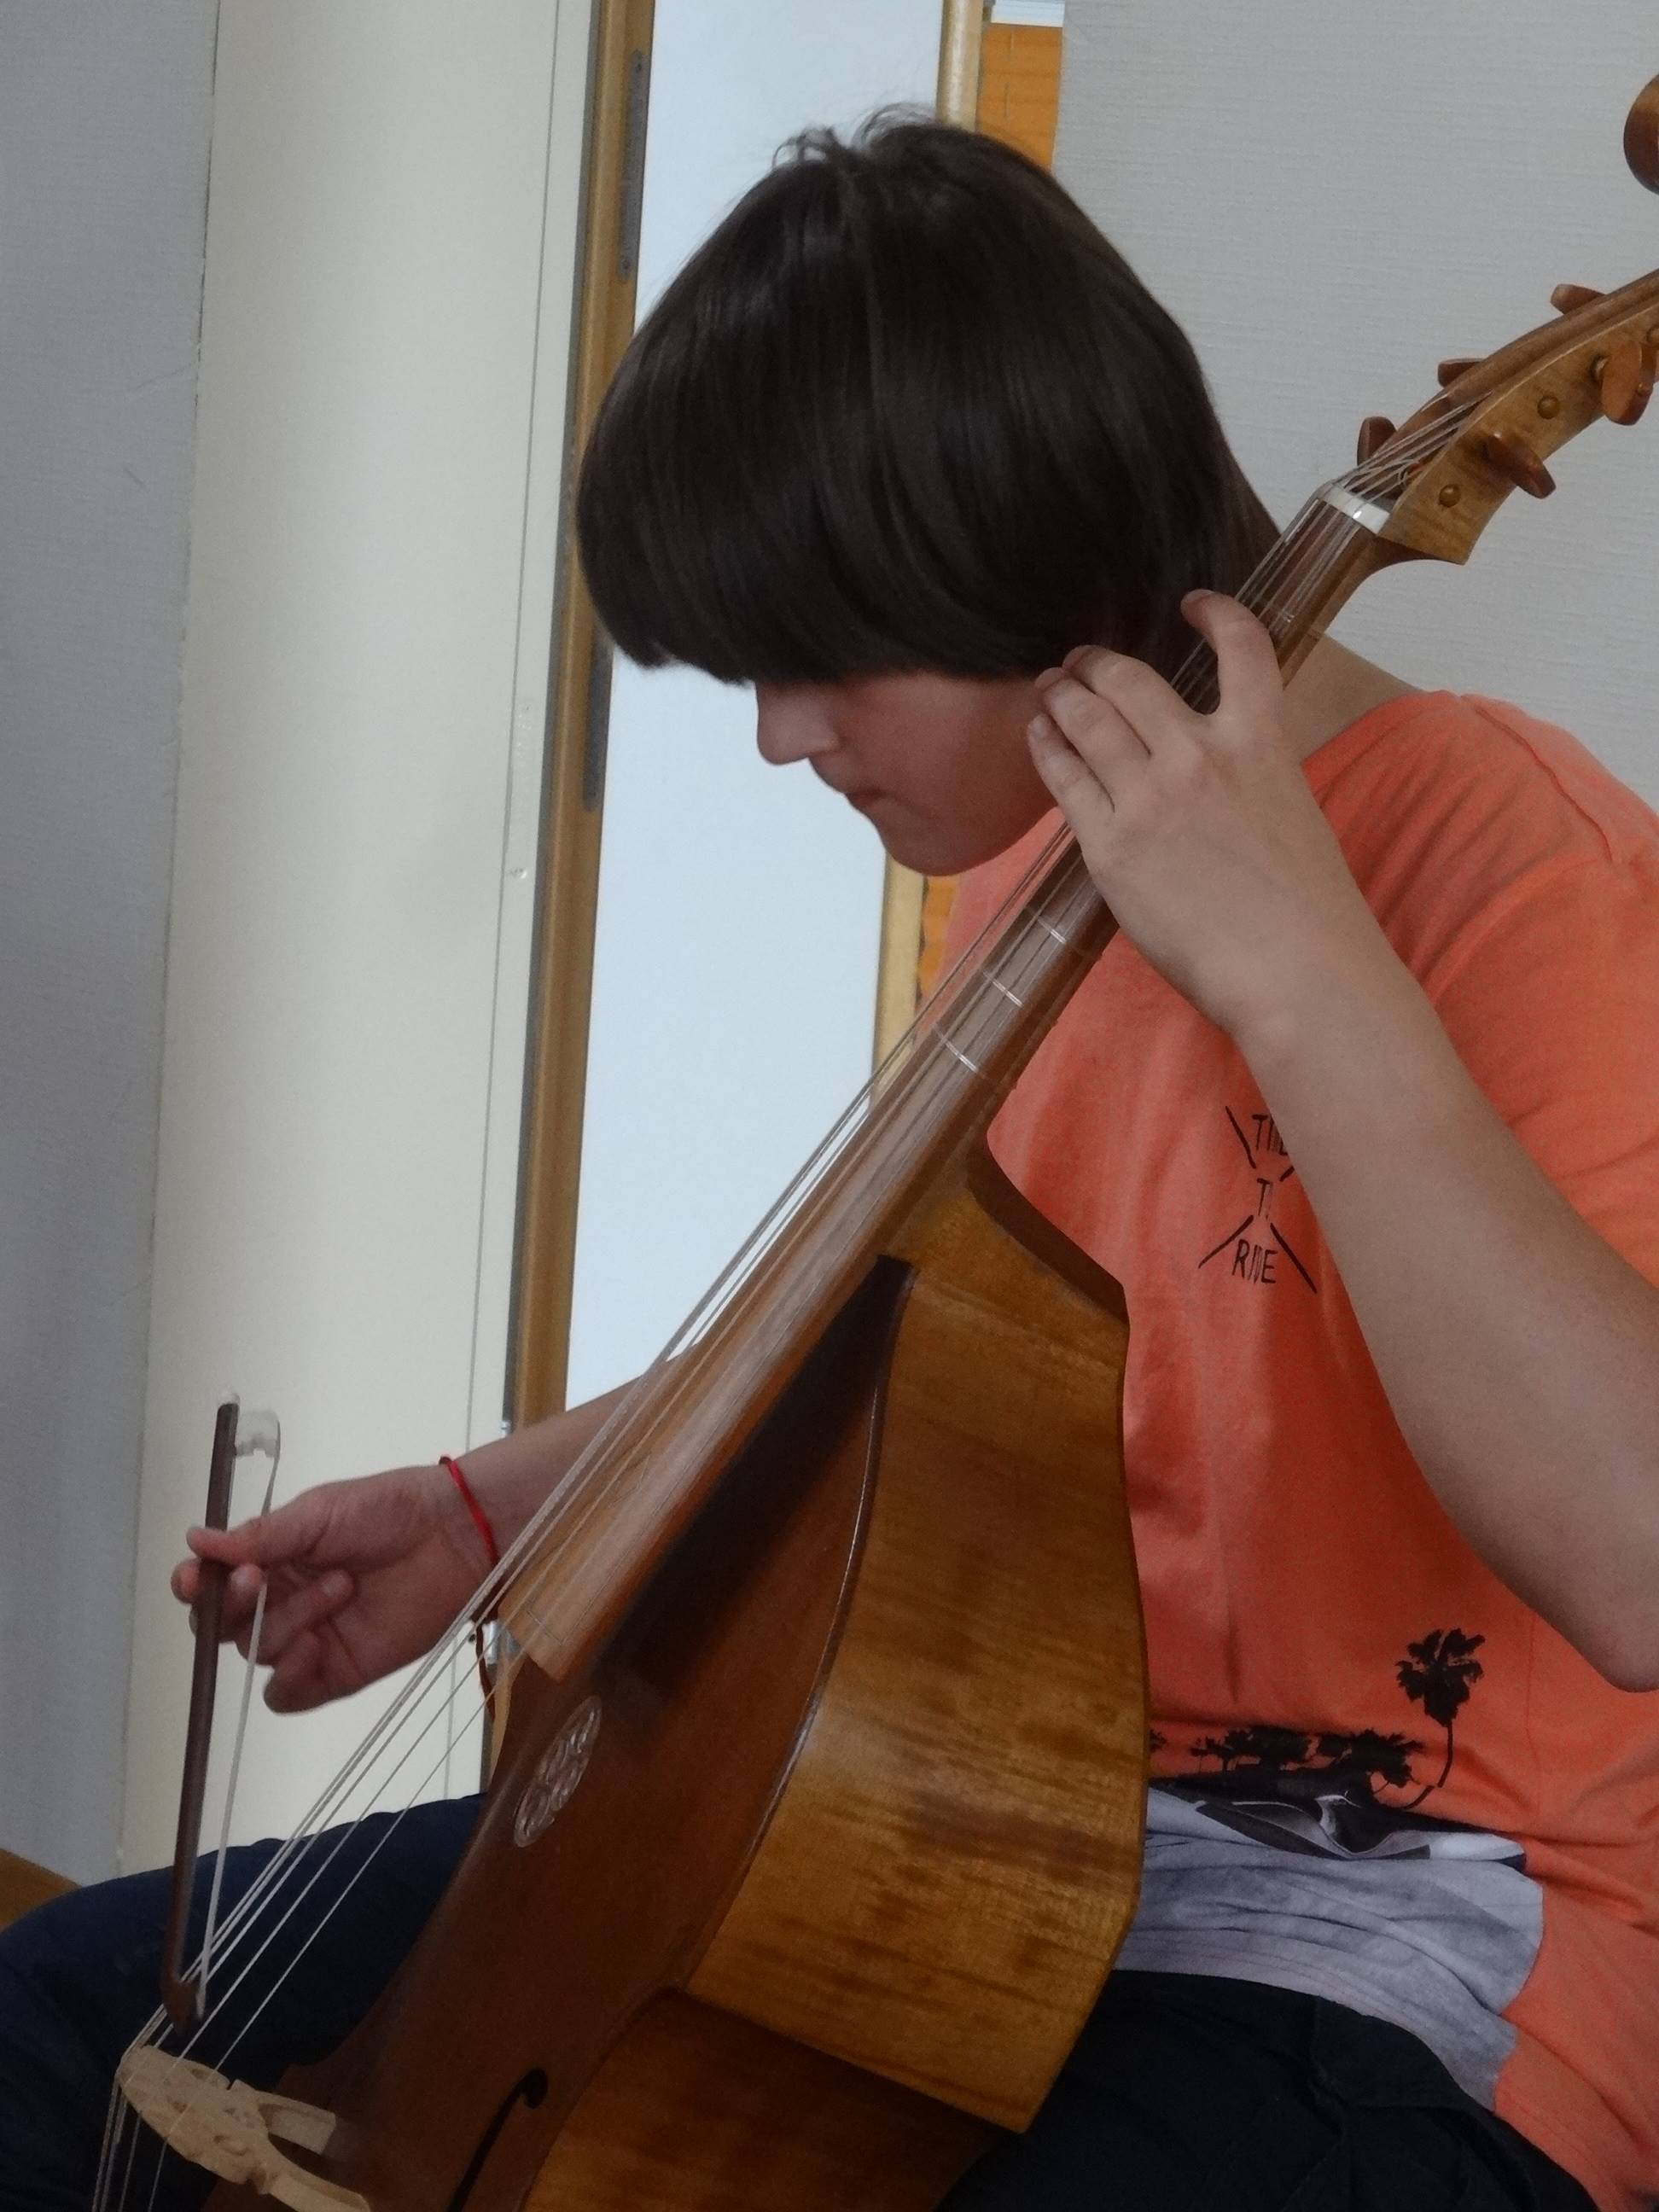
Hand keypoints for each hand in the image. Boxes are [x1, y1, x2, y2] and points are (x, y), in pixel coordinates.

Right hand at [170, 1462, 491, 1712]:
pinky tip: (313, 1646)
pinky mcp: (337, 1671)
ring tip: (340, 1585)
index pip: (212, 1584)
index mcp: (271, 1558)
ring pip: (258, 1652)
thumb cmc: (390, 1510)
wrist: (454, 1534)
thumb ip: (260, 1535)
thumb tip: (196, 1540)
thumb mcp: (319, 1512)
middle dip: (232, 1605)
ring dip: (286, 1621)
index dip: (194, 1586)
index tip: (192, 1579)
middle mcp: (281, 1600)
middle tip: (258, 1577)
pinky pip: (288, 1694)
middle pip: (224, 1626)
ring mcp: (308, 1637)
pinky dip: (289, 1677)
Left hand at [1026, 591, 1393, 1048]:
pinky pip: (1064, 778)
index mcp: (1260, 741)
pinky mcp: (1110, 843)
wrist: (1294, 969)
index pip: (1244, 649)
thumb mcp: (1292, 816)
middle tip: (1078, 661)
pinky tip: (1039, 737)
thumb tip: (1208, 779)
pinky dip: (1046, 747)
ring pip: (1087, 719)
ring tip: (1048, 689)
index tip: (1192, 602)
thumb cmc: (1305, 913)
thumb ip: (1248, 780)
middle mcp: (1200, 753)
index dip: (1217, 614)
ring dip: (1061, 695)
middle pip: (1131, 680)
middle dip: (1096, 662)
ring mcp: (1149, 795)